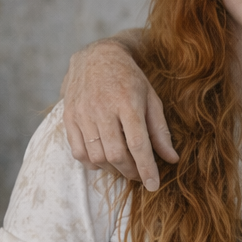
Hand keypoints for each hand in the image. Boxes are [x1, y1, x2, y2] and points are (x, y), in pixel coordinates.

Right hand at [61, 33, 177, 190]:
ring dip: (112, 169)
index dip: (146, 168)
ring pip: (97, 156)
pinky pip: (78, 152)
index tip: (154, 186)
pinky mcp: (69, 117)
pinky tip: (103, 159)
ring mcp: (83, 113)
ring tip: (123, 166)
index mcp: (128, 102)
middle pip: (116, 154)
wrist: (96, 56)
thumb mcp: (151, 99)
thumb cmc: (129, 78)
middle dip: (130, 172)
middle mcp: (103, 108)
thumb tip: (172, 159)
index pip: (138, 144)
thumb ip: (160, 131)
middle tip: (139, 174)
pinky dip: (91, 163)